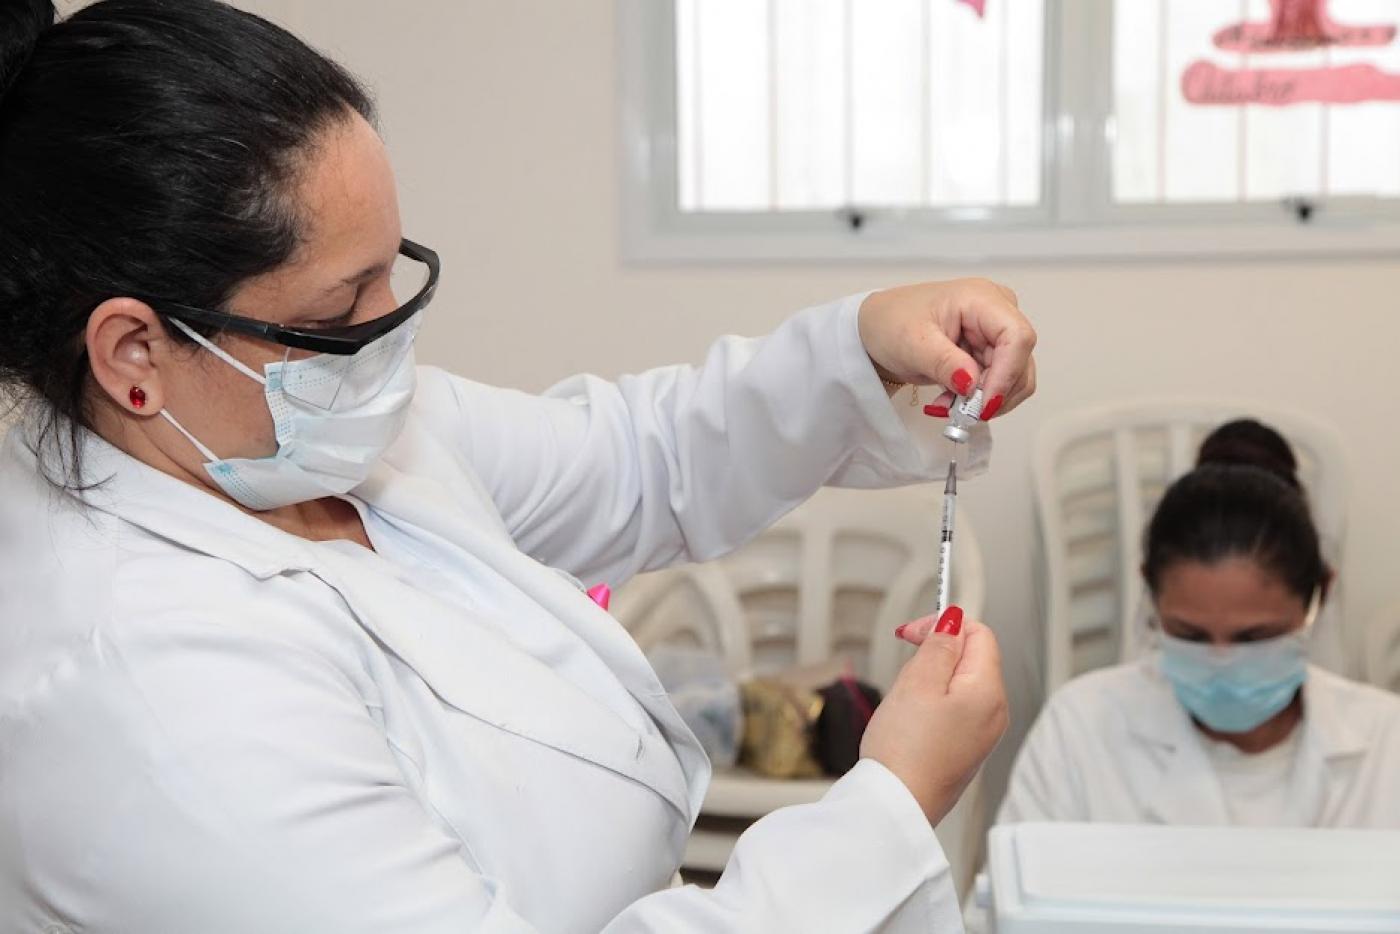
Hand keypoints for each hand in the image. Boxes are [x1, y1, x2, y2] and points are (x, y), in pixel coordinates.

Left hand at [858, 279, 1036, 419]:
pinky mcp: (991, 353)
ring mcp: (996, 333)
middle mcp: (998, 312)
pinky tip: (951, 400)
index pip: (1017, 337)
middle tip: (961, 414)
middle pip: (1020, 361)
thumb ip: (945, 364)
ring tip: (948, 405)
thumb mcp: (912, 344)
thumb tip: (972, 385)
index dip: (1007, 373)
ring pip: (1014, 378)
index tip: (983, 404)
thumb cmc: (891, 323)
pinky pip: (998, 384)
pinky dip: (977, 399)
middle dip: (994, 393)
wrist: (878, 328)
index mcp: (982, 298)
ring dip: (984, 400)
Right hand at [860, 610, 1008, 824]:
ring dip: (928, 682)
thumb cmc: (905, 751)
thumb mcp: (918, 682)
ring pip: (957, 686)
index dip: (943, 625)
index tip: (911, 634)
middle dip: (934, 655)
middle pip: (969, 659)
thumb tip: (953, 620)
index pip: (978, 634)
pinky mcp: (964, 751)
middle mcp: (993, 714)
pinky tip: (909, 722)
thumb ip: (940, 645)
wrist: (897, 805)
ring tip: (905, 703)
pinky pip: (952, 712)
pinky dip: (929, 707)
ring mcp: (980, 735)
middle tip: (905, 674)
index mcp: (989, 692)